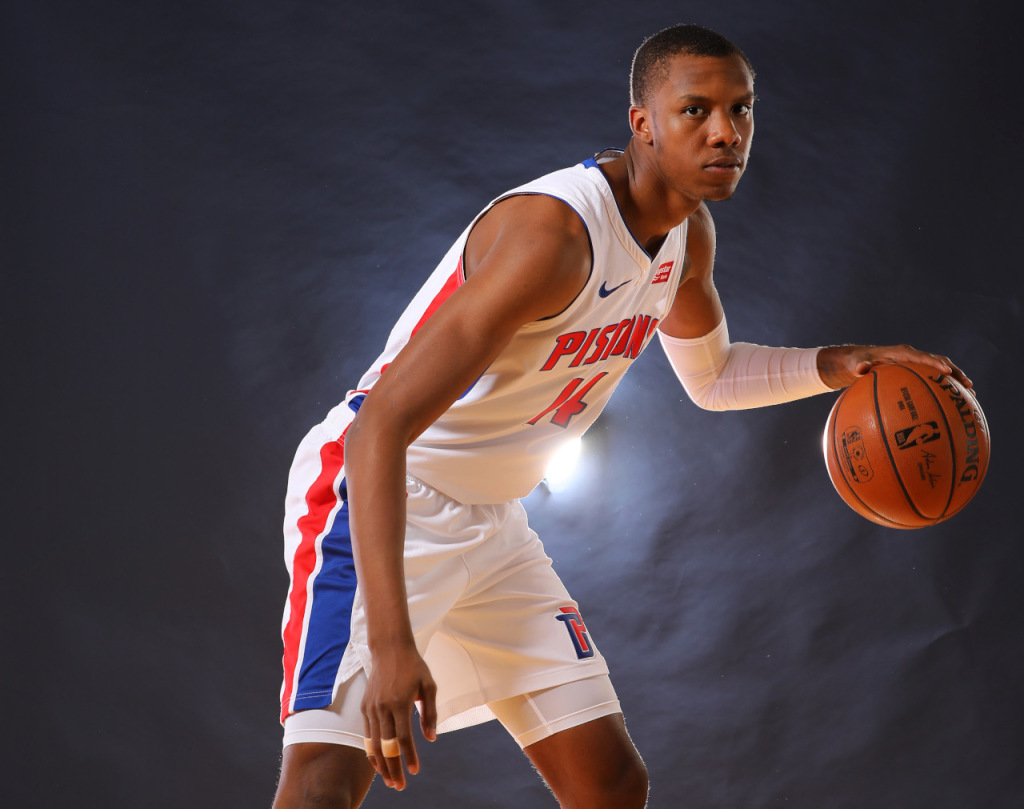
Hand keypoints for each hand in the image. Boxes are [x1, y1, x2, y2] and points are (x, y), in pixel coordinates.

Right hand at [362, 642, 437, 790]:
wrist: (390, 648)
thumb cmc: (413, 666)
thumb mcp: (429, 686)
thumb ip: (429, 713)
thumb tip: (431, 739)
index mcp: (400, 702)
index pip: (404, 738)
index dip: (409, 757)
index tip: (415, 771)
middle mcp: (382, 707)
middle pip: (386, 746)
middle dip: (393, 768)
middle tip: (399, 785)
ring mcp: (371, 707)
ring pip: (373, 743)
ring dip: (381, 764)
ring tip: (389, 779)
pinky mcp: (365, 706)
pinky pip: (367, 734)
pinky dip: (371, 750)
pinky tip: (378, 761)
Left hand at [817, 344, 972, 389]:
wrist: (857, 361)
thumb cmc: (855, 362)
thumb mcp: (854, 363)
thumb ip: (858, 365)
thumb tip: (861, 368)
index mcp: (901, 353)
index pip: (922, 357)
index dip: (935, 363)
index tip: (947, 371)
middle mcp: (912, 356)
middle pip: (939, 362)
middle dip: (955, 372)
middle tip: (968, 386)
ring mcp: (916, 364)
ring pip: (941, 370)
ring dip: (956, 381)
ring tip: (971, 396)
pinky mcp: (916, 373)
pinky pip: (933, 380)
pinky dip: (944, 389)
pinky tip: (954, 406)